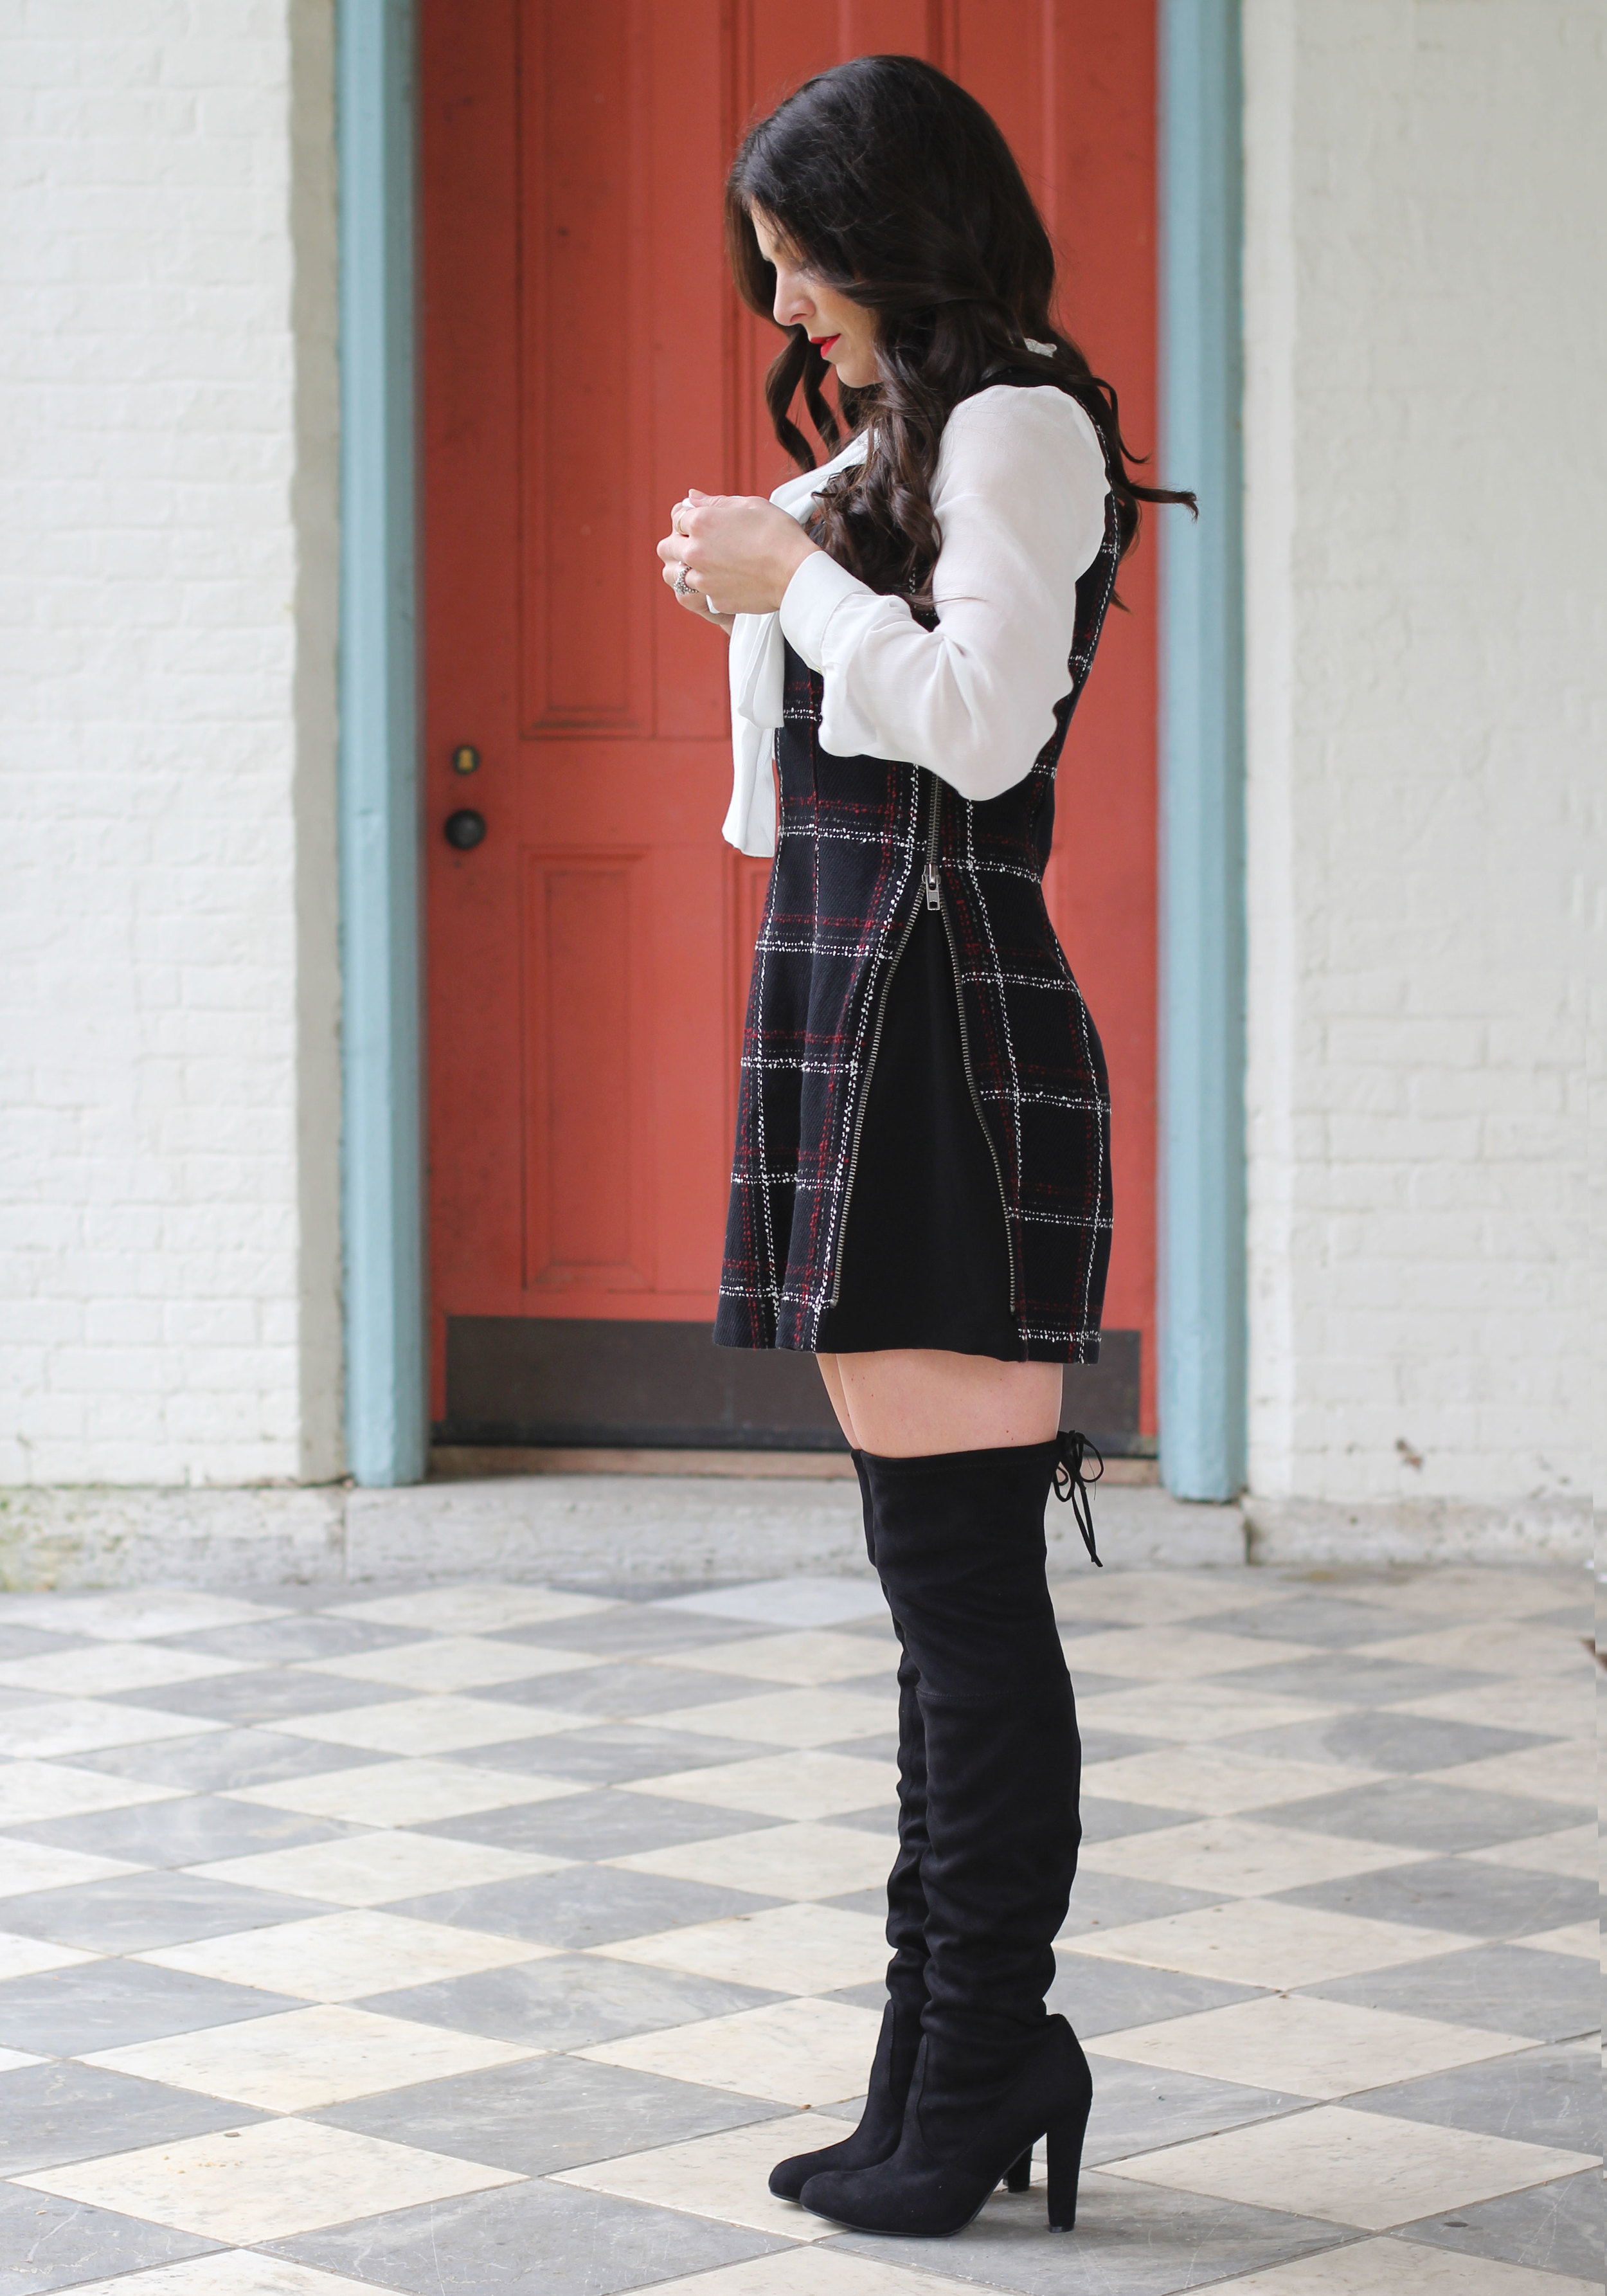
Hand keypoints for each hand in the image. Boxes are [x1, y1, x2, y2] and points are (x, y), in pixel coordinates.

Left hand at [657, 487, 819, 618]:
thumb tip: (691, 496)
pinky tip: (718, 583)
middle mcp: (695, 551)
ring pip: (673, 575)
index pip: (677, 518)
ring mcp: (703, 579)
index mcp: (701, 522)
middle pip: (666, 547)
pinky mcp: (715, 601)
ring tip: (698, 566)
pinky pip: (696, 596)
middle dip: (676, 544)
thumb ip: (715, 502)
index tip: (699, 523)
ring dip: (681, 569)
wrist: (796, 572)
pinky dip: (702, 590)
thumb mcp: (749, 505)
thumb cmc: (777, 533)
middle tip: (694, 545)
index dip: (688, 519)